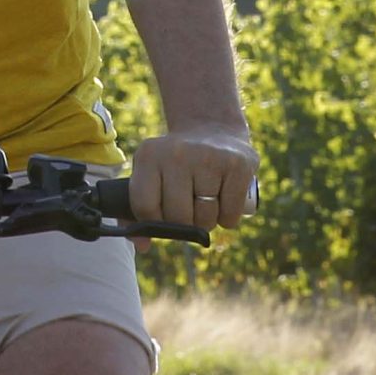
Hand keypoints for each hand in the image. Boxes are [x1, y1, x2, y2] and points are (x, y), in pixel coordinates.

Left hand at [129, 128, 258, 231]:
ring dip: (207, 222)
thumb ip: (138, 210)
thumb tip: (143, 246)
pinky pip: (230, 215)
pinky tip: (223, 201)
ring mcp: (209, 157)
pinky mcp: (237, 165)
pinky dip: (227, 219)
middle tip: (189, 210)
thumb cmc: (174, 164)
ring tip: (206, 203)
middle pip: (178, 217)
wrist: (211, 128)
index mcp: (148, 155)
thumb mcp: (150, 174)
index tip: (163, 217)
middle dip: (184, 224)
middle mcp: (177, 154)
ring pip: (205, 219)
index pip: (145, 207)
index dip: (154, 222)